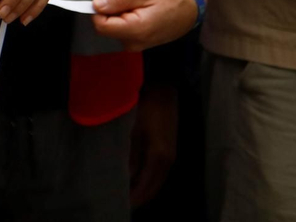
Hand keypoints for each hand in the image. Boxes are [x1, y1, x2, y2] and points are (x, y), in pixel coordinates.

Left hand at [92, 0, 197, 49]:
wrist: (189, 11)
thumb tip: (96, 5)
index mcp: (135, 31)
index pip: (100, 25)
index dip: (99, 10)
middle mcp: (133, 43)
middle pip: (105, 27)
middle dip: (109, 11)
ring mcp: (135, 45)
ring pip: (112, 28)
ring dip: (117, 14)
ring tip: (133, 2)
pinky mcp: (137, 43)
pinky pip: (121, 30)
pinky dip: (124, 18)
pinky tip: (136, 9)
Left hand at [128, 84, 178, 207]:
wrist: (164, 91)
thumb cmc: (146, 108)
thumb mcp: (135, 130)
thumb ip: (132, 154)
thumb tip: (128, 176)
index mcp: (159, 156)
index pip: (147, 184)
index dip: (136, 196)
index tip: (124, 204)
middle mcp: (168, 160)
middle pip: (155, 185)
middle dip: (142, 196)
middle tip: (126, 203)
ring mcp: (171, 155)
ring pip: (158, 180)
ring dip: (146, 188)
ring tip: (130, 194)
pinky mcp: (170, 149)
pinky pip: (160, 172)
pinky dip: (150, 179)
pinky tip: (139, 178)